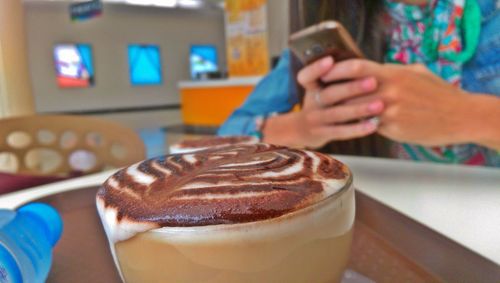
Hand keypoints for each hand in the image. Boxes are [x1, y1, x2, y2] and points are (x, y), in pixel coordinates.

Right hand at [291, 57, 383, 147]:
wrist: (304, 130)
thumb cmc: (322, 102)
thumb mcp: (320, 88)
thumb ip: (336, 77)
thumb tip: (362, 62)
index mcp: (312, 87)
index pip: (306, 75)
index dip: (316, 68)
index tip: (330, 60)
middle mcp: (312, 102)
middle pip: (329, 94)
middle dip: (351, 88)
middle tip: (373, 82)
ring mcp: (315, 119)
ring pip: (337, 114)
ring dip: (359, 109)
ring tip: (380, 105)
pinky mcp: (322, 134)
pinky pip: (341, 132)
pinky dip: (358, 128)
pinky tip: (374, 125)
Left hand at [321, 59, 474, 145]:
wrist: (458, 116)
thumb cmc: (438, 93)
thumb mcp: (416, 73)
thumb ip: (392, 71)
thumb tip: (376, 70)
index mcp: (392, 73)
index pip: (355, 67)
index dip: (336, 70)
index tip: (324, 73)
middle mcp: (388, 90)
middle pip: (348, 91)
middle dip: (331, 94)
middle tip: (318, 98)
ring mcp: (389, 110)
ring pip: (354, 111)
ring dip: (341, 112)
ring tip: (329, 114)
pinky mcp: (392, 128)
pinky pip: (368, 126)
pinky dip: (359, 125)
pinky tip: (352, 127)